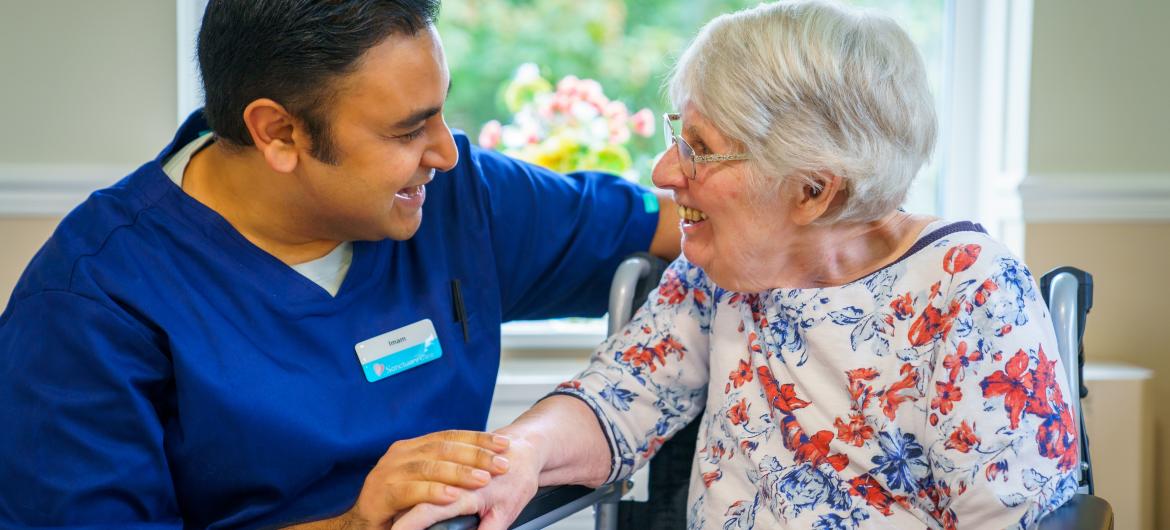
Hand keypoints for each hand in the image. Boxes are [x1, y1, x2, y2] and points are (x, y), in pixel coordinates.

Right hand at [345, 430, 511, 527]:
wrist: (359, 525)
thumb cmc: (395, 505)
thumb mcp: (421, 482)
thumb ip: (443, 471)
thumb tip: (481, 465)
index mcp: (412, 447)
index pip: (449, 436)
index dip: (478, 439)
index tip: (504, 444)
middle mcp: (399, 455)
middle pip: (442, 447)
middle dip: (476, 454)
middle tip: (501, 463)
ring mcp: (388, 473)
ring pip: (429, 466)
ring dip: (459, 472)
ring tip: (483, 478)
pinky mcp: (380, 495)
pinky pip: (410, 491)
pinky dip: (433, 492)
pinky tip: (452, 495)